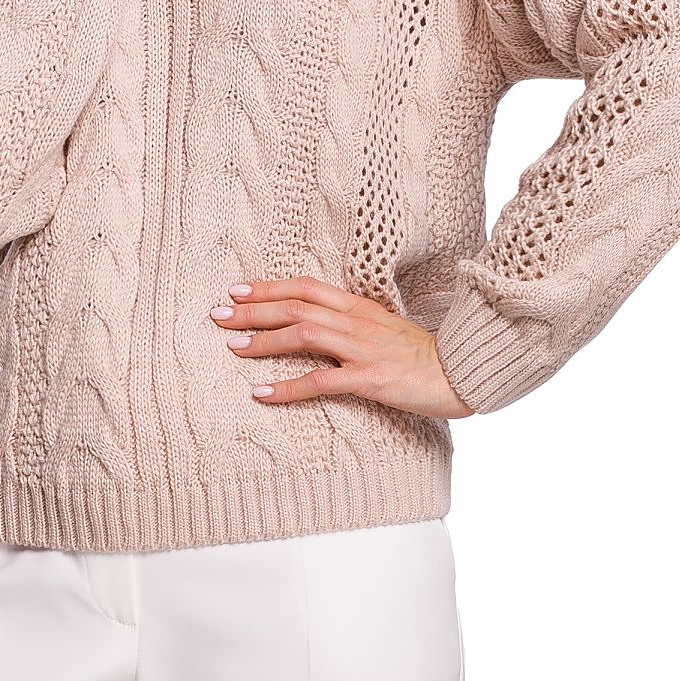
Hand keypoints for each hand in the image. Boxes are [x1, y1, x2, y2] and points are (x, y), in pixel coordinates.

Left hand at [209, 273, 475, 418]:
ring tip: (232, 347)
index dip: (269, 287)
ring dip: (264, 341)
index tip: (236, 290)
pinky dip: (288, 387)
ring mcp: (363, 349)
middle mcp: (357, 321)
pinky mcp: (370, 379)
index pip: (305, 287)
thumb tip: (312, 323)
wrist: (461, 373)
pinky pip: (321, 382)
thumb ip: (349, 322)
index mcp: (359, 306)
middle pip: (296, 306)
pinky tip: (262, 393)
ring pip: (303, 334)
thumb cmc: (420, 354)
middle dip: (253, 310)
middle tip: (218, 314)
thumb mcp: (383, 327)